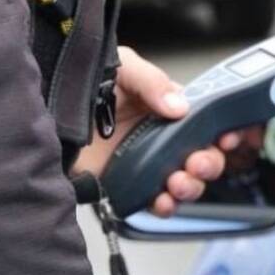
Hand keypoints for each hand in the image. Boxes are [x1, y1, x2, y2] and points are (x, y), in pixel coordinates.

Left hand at [73, 47, 240, 216]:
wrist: (47, 111)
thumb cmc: (83, 84)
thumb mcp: (123, 68)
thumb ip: (153, 82)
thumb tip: (180, 106)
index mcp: (167, 107)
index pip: (206, 121)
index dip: (222, 130)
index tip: (227, 136)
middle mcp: (161, 137)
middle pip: (202, 155)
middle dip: (209, 162)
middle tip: (198, 163)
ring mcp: (146, 163)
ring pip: (185, 181)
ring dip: (192, 186)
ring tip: (179, 182)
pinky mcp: (128, 185)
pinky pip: (156, 201)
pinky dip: (165, 205)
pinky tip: (163, 200)